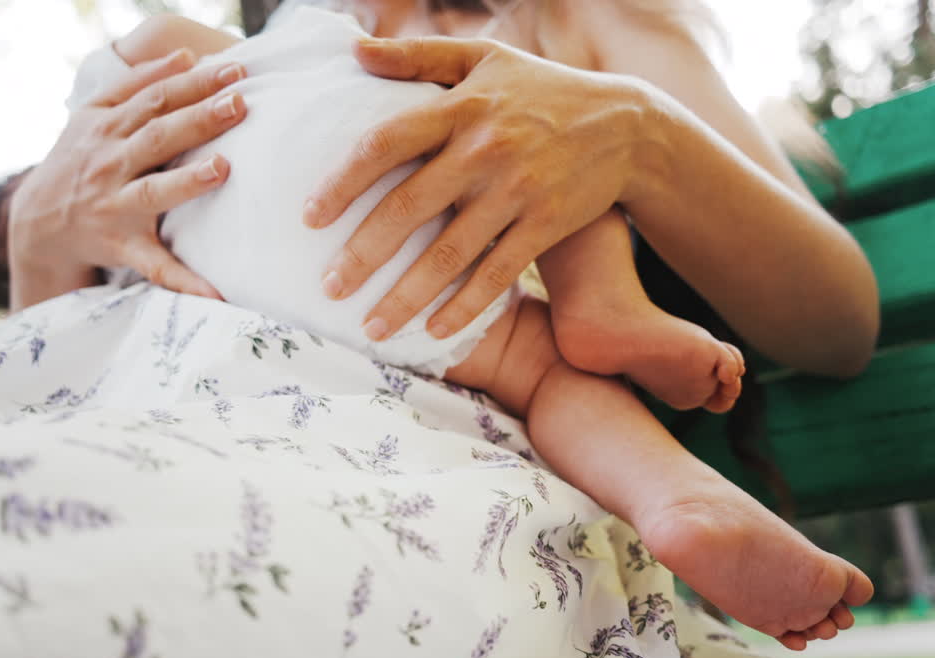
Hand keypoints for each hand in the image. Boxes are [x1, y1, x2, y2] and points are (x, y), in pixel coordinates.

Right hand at [8, 49, 247, 309]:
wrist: (38, 221)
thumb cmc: (79, 159)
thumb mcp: (94, 113)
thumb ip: (135, 82)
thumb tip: (182, 56)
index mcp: (108, 127)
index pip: (155, 98)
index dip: (192, 83)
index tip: (232, 73)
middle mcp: (111, 163)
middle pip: (158, 136)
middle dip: (198, 118)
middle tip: (237, 104)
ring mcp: (115, 206)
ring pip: (154, 191)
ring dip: (188, 181)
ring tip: (222, 168)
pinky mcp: (122, 246)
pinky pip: (155, 266)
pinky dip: (185, 281)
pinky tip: (216, 294)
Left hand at [306, 36, 652, 340]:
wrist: (626, 127)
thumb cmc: (541, 91)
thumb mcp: (484, 58)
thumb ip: (417, 55)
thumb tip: (354, 51)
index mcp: (460, 107)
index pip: (386, 143)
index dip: (343, 181)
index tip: (308, 217)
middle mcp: (484, 150)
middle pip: (409, 207)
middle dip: (363, 254)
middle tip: (327, 288)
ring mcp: (517, 191)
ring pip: (450, 253)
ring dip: (406, 295)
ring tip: (371, 326)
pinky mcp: (545, 225)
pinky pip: (497, 273)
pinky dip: (464, 305)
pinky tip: (435, 330)